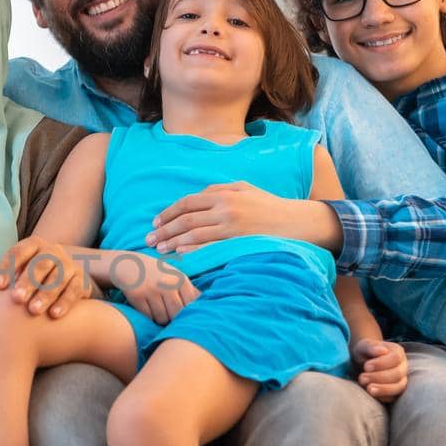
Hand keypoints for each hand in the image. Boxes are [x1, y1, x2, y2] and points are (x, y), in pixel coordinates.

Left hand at [0, 237, 93, 318]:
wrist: (66, 278)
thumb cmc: (31, 278)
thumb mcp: (13, 276)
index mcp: (33, 245)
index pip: (18, 253)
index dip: (6, 268)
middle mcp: (52, 252)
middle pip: (39, 265)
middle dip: (27, 281)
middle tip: (16, 299)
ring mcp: (69, 265)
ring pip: (57, 278)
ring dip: (46, 294)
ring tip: (34, 311)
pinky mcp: (81, 281)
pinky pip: (74, 290)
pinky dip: (65, 302)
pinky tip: (54, 315)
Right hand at [103, 251, 197, 325]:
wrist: (128, 264)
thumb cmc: (157, 274)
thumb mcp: (174, 276)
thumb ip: (189, 291)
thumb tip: (208, 306)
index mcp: (180, 279)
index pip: (191, 305)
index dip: (189, 313)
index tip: (184, 314)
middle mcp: (167, 284)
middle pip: (177, 314)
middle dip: (174, 318)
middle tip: (169, 315)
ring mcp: (151, 290)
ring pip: (162, 318)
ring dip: (161, 318)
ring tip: (158, 310)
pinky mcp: (137, 296)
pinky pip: (148, 316)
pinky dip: (149, 316)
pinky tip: (147, 308)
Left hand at [147, 183, 332, 254]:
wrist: (297, 222)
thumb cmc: (268, 206)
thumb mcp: (244, 189)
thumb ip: (219, 191)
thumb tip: (196, 198)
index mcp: (224, 193)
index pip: (187, 202)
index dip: (168, 213)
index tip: (155, 223)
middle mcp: (225, 208)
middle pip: (186, 219)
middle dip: (164, 230)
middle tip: (149, 240)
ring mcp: (232, 226)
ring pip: (194, 234)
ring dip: (173, 242)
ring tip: (159, 250)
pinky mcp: (239, 242)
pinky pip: (210, 247)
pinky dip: (193, 250)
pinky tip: (180, 255)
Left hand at [353, 338, 407, 401]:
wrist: (361, 362)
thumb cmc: (364, 353)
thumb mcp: (363, 346)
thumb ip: (371, 347)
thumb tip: (382, 350)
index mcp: (397, 352)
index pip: (395, 358)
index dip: (381, 364)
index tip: (366, 367)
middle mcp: (402, 367)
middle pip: (398, 374)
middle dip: (379, 377)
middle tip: (362, 378)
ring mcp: (401, 380)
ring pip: (399, 387)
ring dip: (383, 389)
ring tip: (368, 389)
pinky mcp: (396, 392)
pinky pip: (394, 397)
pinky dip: (383, 397)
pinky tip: (371, 395)